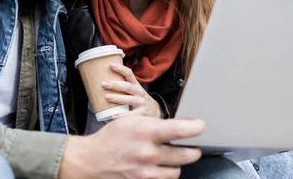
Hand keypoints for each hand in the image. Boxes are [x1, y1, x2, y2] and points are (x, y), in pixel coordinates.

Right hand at [59, 115, 203, 178]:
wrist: (92, 161)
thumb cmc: (111, 138)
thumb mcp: (130, 120)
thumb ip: (152, 119)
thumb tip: (176, 121)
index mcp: (146, 132)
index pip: (181, 130)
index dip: (196, 127)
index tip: (200, 126)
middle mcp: (149, 153)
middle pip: (188, 155)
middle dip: (192, 150)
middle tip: (192, 146)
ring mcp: (147, 172)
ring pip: (178, 171)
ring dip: (177, 164)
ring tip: (170, 157)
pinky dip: (165, 174)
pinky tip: (160, 167)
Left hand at [103, 63, 162, 117]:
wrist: (157, 111)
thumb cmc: (140, 99)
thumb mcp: (135, 90)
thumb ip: (124, 86)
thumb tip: (105, 81)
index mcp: (136, 85)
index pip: (129, 74)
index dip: (121, 69)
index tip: (110, 65)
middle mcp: (139, 93)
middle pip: (128, 87)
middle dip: (115, 85)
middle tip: (103, 83)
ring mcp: (141, 103)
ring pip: (130, 99)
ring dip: (118, 98)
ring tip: (107, 97)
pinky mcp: (142, 114)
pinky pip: (131, 114)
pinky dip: (122, 115)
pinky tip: (113, 116)